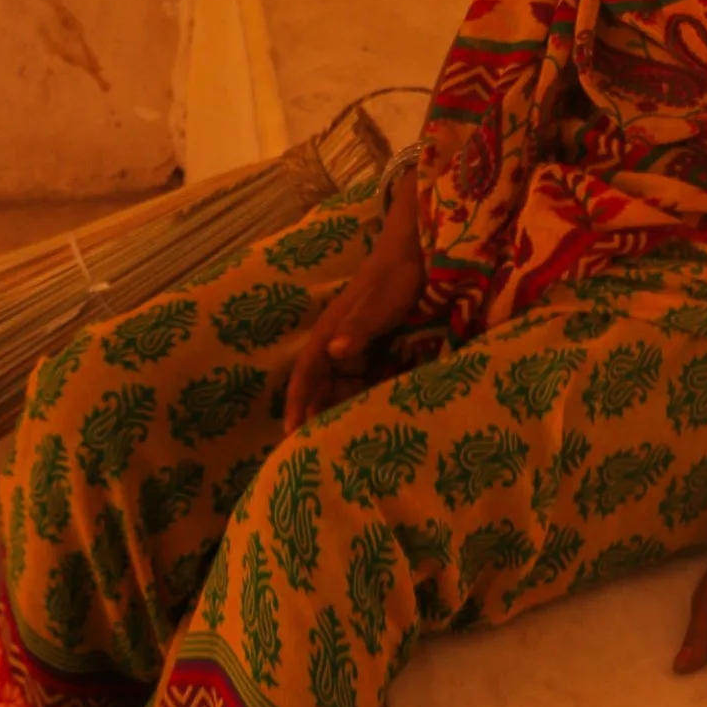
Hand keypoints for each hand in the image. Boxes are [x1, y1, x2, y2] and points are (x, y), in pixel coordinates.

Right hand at [282, 179, 425, 430]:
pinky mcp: (376, 346)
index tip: (290, 432)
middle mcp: (338, 343)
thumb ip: (356, 328)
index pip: (306, 373)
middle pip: (323, 386)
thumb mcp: (376, 304)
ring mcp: (357, 345)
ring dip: (344, 407)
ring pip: (345, 384)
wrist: (416, 254)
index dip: (298, 402)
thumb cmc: (393, 277)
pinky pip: (367, 377)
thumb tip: (332, 352)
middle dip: (319, 413)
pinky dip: (368, 394)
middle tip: (319, 451)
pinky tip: (375, 414)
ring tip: (347, 443)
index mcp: (329, 333)